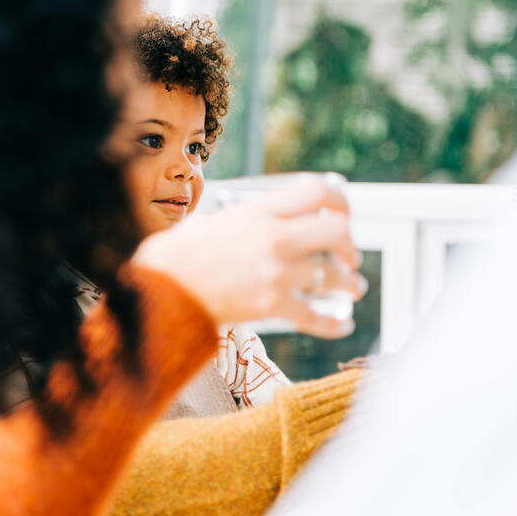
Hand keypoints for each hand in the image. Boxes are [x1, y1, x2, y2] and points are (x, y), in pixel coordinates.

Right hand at [132, 177, 367, 338]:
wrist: (162, 292)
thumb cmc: (175, 257)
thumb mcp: (208, 221)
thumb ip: (235, 220)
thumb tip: (241, 222)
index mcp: (259, 211)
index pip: (316, 191)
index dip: (338, 199)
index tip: (342, 212)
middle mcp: (274, 237)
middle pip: (336, 232)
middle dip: (349, 244)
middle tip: (349, 256)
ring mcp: (276, 273)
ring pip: (333, 277)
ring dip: (350, 284)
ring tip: (354, 288)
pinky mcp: (272, 306)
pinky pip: (315, 317)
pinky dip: (335, 324)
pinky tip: (344, 324)